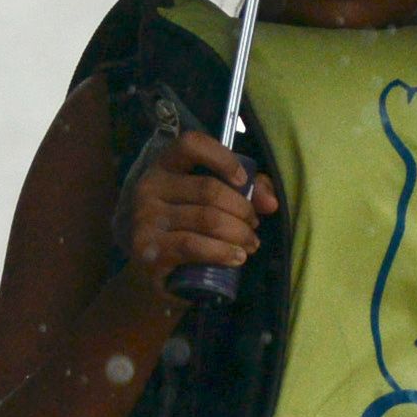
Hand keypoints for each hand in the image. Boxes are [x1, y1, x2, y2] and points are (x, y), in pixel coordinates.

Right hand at [116, 130, 276, 294]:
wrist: (151, 272)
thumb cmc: (185, 229)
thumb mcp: (210, 203)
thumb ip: (244, 192)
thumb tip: (271, 203)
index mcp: (164, 167)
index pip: (190, 144)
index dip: (222, 158)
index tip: (242, 180)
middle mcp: (149, 187)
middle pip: (209, 190)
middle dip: (242, 209)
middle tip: (254, 226)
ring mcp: (145, 217)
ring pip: (207, 219)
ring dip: (239, 234)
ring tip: (250, 245)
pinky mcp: (147, 248)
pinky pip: (194, 246)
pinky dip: (222, 252)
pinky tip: (236, 258)